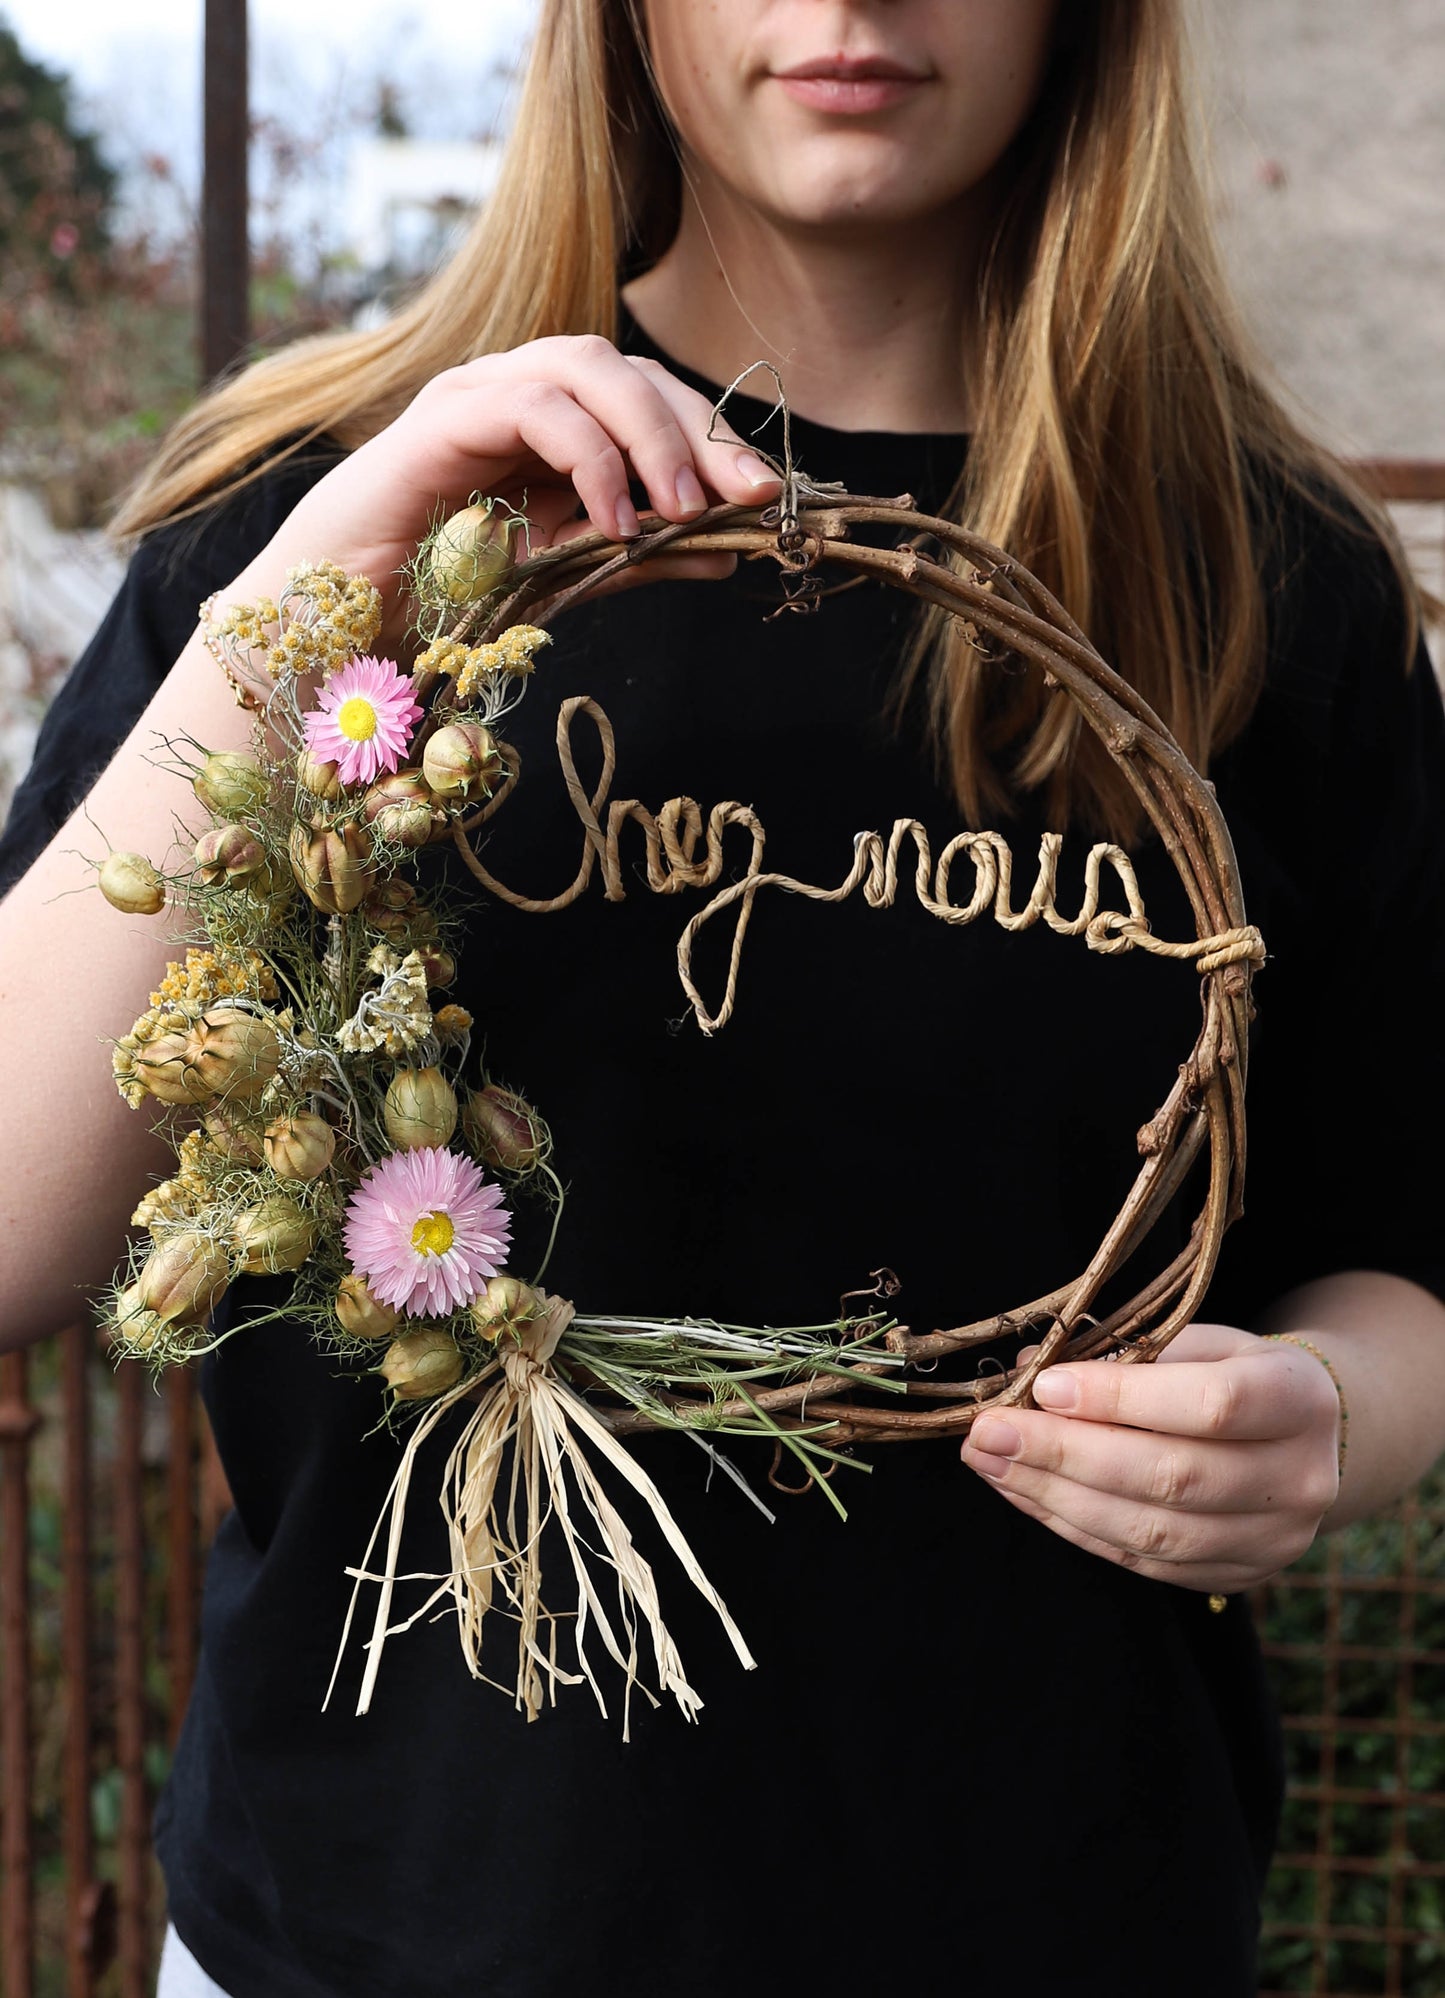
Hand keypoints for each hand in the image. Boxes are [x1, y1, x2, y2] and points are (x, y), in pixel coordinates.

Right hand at [232, 335, 781, 625]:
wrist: (340, 622)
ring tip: (682, 508)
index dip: (711, 434)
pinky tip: (615, 522)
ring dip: (650, 435)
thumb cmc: (441, 597)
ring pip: (586, 365)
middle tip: (744, 493)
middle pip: (627, 368)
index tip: (765, 491)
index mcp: (549, 422)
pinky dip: (589, 459)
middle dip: (697, 426)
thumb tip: (730, 551)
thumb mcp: (564, 578)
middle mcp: (516, 392)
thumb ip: (639, 559)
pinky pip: (532, 407)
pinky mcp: (441, 419)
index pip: (646, 397)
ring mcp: (476, 395)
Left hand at [959, 1323, 1342, 1591]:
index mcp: (1300, 1400)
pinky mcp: (1234, 1576)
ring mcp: (1272, 1540)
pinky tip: (1026, 1492)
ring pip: (1151, 1531)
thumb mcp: (1200, 1343)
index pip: (1212, 1405)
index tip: (1045, 1386)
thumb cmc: (1235, 1372)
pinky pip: (1140, 1560)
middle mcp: (1300, 1479)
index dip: (1123, 1397)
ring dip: (1055, 1497)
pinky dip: (1073, 1526)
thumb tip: (1029, 1373)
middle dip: (1066, 1454)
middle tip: (990, 1431)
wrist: (1303, 1436)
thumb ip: (1129, 1356)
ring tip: (992, 1463)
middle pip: (1173, 1477)